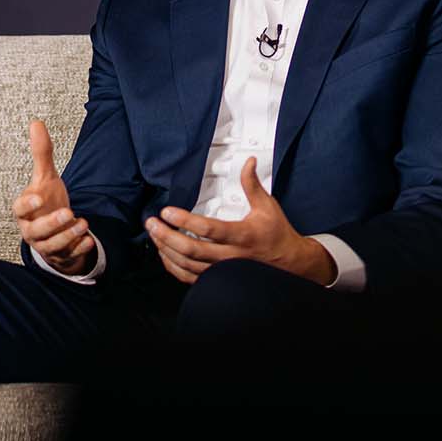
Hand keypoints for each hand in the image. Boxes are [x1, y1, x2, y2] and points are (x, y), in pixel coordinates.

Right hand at [12, 119, 95, 275]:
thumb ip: (42, 153)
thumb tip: (36, 123)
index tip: (38, 197)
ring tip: (83, 223)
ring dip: (68, 236)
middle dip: (52, 223)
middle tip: (68, 212)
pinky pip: (68, 256)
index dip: (27, 204)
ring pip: (53, 246)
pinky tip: (89, 240)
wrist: (55, 230)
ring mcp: (46, 245)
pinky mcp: (61, 255)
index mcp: (26, 211)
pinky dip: (78, 250)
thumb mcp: (46, 177)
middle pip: (36, 232)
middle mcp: (32, 230)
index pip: (20, 209)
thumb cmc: (46, 202)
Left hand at [146, 156, 335, 285]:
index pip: (208, 229)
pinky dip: (174, 267)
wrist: (289, 263)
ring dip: (167, 250)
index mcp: (242, 235)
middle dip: (166, 236)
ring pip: (187, 265)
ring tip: (155, 236)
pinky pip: (191, 277)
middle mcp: (231, 255)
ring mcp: (223, 270)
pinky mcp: (219, 277)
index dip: (185, 220)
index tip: (169, 211)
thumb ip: (252, 184)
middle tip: (153, 223)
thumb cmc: (277, 235)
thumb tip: (248, 163)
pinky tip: (166, 256)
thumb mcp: (267, 206)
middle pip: (191, 249)